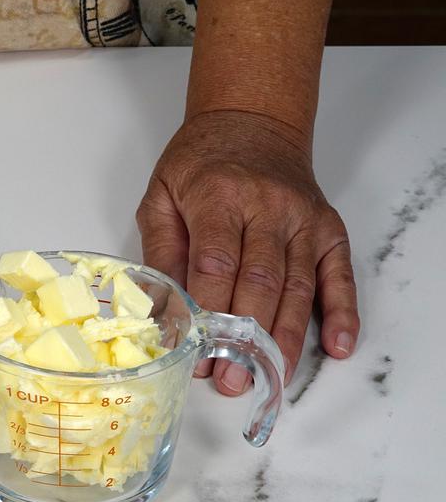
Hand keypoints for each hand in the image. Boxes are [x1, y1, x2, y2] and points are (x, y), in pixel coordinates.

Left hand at [136, 110, 359, 394]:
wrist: (252, 120)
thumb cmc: (200, 163)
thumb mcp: (161, 196)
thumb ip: (160, 251)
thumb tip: (159, 310)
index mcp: (220, 198)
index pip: (217, 264)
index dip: (208, 312)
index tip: (196, 350)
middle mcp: (268, 209)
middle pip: (261, 282)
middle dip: (244, 337)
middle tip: (230, 380)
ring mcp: (303, 220)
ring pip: (298, 287)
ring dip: (283, 338)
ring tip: (267, 377)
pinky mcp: (328, 230)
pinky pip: (338, 276)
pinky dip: (342, 313)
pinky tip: (336, 346)